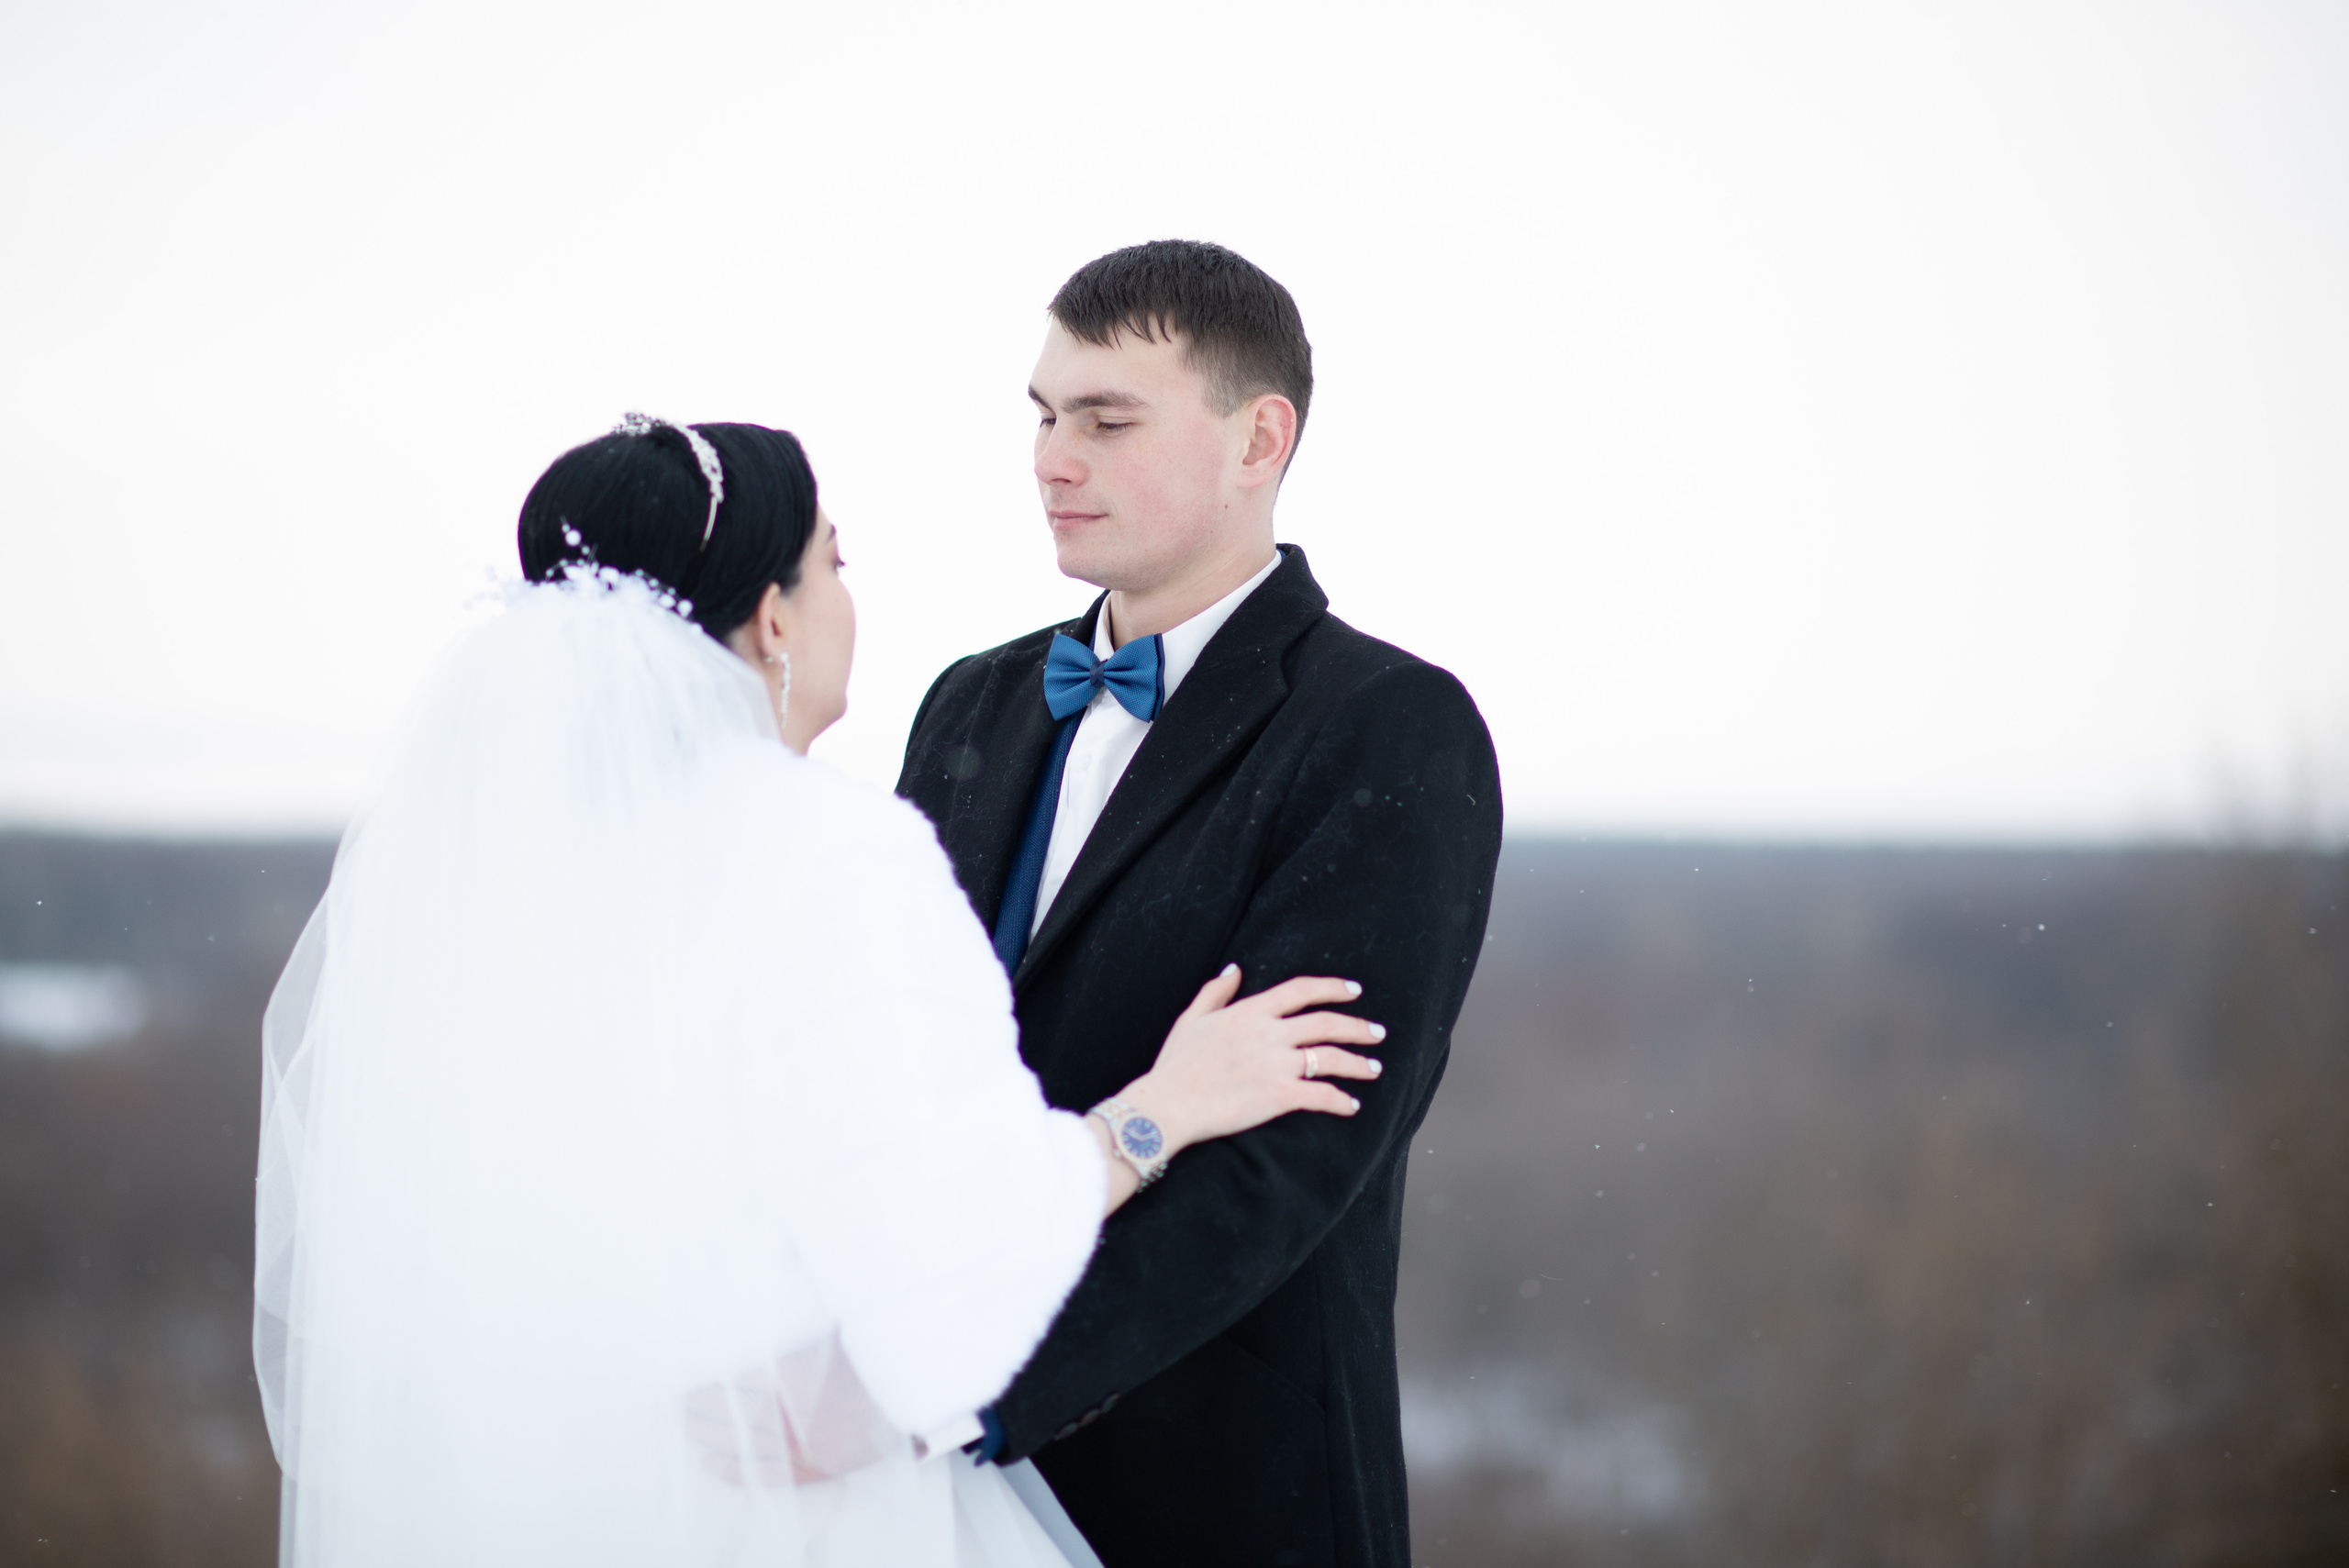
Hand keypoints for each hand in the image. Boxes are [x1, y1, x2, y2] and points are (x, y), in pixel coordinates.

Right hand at [1123, 966, 1384, 1156]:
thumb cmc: (1175, 1066)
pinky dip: (1341, 1100)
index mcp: (1249, 1012)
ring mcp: (1275, 1065)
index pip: (1301, 990)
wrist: (1167, 1105)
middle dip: (1358, 1027)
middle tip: (1378, 1033)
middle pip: (1326, 1023)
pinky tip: (1351, 1105)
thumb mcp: (1191, 1019)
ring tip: (1374, 1068)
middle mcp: (1268, 1034)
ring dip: (1358, 1064)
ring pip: (1330, 1058)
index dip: (1332, 988)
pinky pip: (1320, 1095)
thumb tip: (1235, 969)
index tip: (1354, 990)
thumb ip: (1215, 992)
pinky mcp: (1278, 1096)